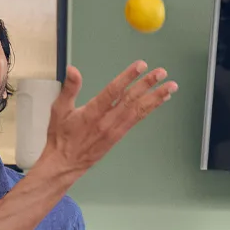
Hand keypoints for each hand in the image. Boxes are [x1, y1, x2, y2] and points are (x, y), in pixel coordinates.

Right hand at [39, 62, 177, 176]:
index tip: (140, 66)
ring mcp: (116, 129)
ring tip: (171, 86)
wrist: (66, 163)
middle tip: (161, 72)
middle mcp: (107, 121)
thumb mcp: (59, 110)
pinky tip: (161, 99)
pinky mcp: (120, 135)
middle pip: (131, 99)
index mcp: (92, 113)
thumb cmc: (61, 136)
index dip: (128, 77)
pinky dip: (151, 108)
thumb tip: (73, 70)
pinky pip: (138, 119)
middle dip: (148, 84)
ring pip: (139, 110)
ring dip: (156, 97)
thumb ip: (69, 89)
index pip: (113, 91)